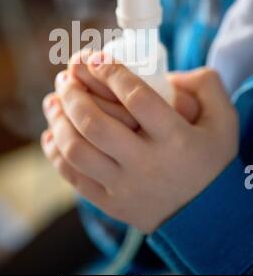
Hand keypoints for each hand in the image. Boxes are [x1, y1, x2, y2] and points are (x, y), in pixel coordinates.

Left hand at [42, 53, 237, 232]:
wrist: (206, 217)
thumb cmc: (211, 163)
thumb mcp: (223, 122)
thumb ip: (205, 87)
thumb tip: (170, 73)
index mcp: (175, 139)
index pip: (136, 98)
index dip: (111, 73)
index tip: (95, 57)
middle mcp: (146, 164)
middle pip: (96, 124)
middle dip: (73, 94)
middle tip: (64, 78)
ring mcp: (124, 187)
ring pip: (77, 150)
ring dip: (58, 121)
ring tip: (52, 101)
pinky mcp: (111, 203)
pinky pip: (74, 177)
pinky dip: (56, 154)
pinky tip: (51, 134)